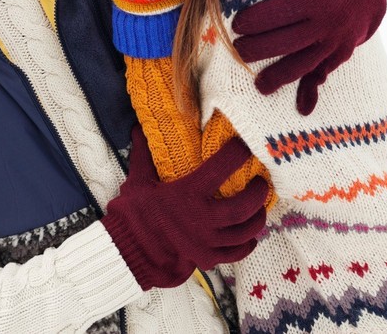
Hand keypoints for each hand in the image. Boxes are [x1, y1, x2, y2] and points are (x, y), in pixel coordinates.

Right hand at [101, 126, 268, 289]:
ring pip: (244, 231)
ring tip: (260, 207)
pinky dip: (247, 245)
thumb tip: (138, 128)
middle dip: (258, 192)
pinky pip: (235, 253)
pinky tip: (251, 237)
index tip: (244, 146)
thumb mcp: (137, 182)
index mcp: (188, 193)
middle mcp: (202, 218)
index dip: (237, 154)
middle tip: (262, 181)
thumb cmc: (131, 216)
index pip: (222, 167)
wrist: (124, 254)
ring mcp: (206, 242)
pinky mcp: (206, 259)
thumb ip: (144, 155)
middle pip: (244, 205)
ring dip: (257, 218)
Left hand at [232, 0, 386, 114]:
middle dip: (258, 50)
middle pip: (286, 44)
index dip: (254, 21)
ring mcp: (337, 42)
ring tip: (260, 85)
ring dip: (280, 77)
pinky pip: (325, 72)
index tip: (237, 23)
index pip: (279, 14)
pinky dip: (313, 89)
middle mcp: (328, 25)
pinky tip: (303, 106)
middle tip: (238, 49)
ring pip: (304, 65)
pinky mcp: (344, 52)